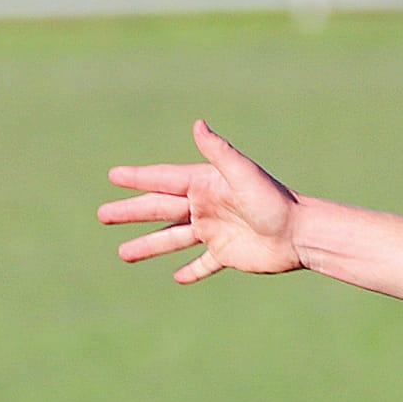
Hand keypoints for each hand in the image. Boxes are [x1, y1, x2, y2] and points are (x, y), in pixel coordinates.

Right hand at [98, 118, 302, 283]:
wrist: (300, 234)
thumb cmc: (274, 201)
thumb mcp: (243, 174)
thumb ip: (218, 152)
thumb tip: (197, 124)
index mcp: (206, 185)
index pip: (164, 180)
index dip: (138, 178)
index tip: (112, 176)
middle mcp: (206, 207)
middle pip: (160, 210)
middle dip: (131, 212)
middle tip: (102, 215)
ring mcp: (215, 232)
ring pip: (173, 239)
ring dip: (148, 245)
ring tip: (123, 254)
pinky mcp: (226, 255)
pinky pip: (203, 264)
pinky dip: (190, 271)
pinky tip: (176, 277)